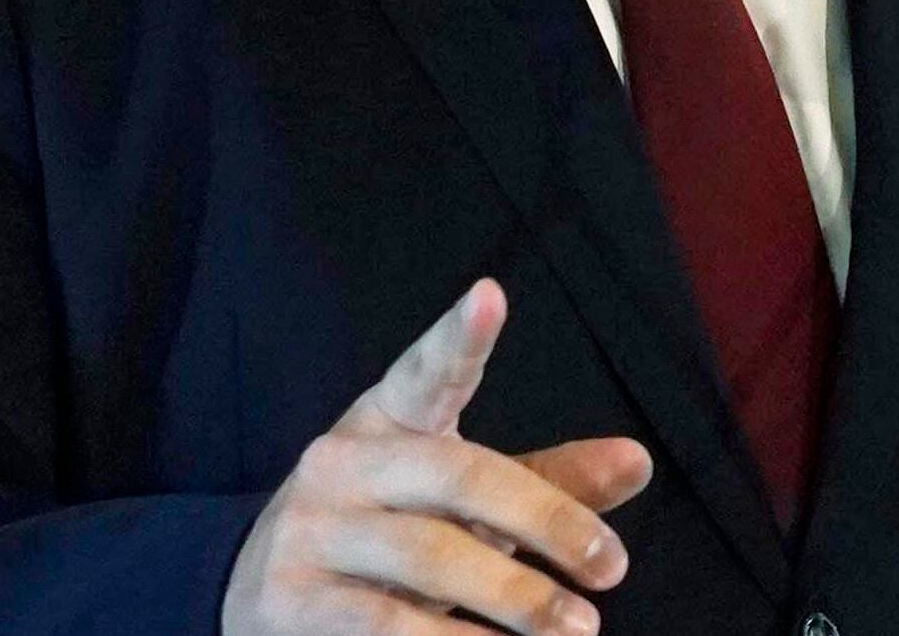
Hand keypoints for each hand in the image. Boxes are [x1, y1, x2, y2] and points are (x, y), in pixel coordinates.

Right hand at [222, 279, 654, 635]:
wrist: (259, 597)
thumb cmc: (389, 532)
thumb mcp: (459, 499)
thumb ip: (544, 482)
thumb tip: (639, 461)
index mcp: (386, 419)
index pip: (424, 371)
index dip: (458, 338)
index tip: (489, 296)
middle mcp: (340, 462)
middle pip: (458, 476)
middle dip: (547, 521)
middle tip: (612, 568)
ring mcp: (309, 529)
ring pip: (430, 556)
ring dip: (516, 597)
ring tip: (578, 629)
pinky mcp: (292, 600)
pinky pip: (387, 624)